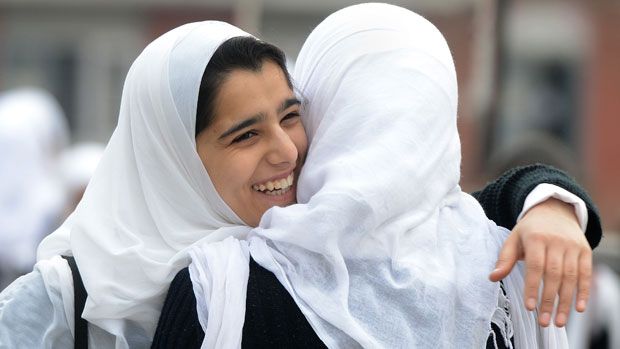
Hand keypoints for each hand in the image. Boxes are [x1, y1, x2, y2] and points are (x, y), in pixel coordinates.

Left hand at [488, 198, 591, 326]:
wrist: (554, 210)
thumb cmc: (529, 230)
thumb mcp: (513, 239)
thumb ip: (504, 258)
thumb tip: (492, 277)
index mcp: (535, 237)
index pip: (535, 266)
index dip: (533, 287)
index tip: (530, 307)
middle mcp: (556, 241)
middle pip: (554, 274)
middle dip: (549, 300)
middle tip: (543, 321)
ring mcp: (573, 246)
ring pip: (571, 277)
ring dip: (566, 301)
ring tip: (558, 321)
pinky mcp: (585, 250)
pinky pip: (586, 273)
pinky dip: (584, 292)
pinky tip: (578, 308)